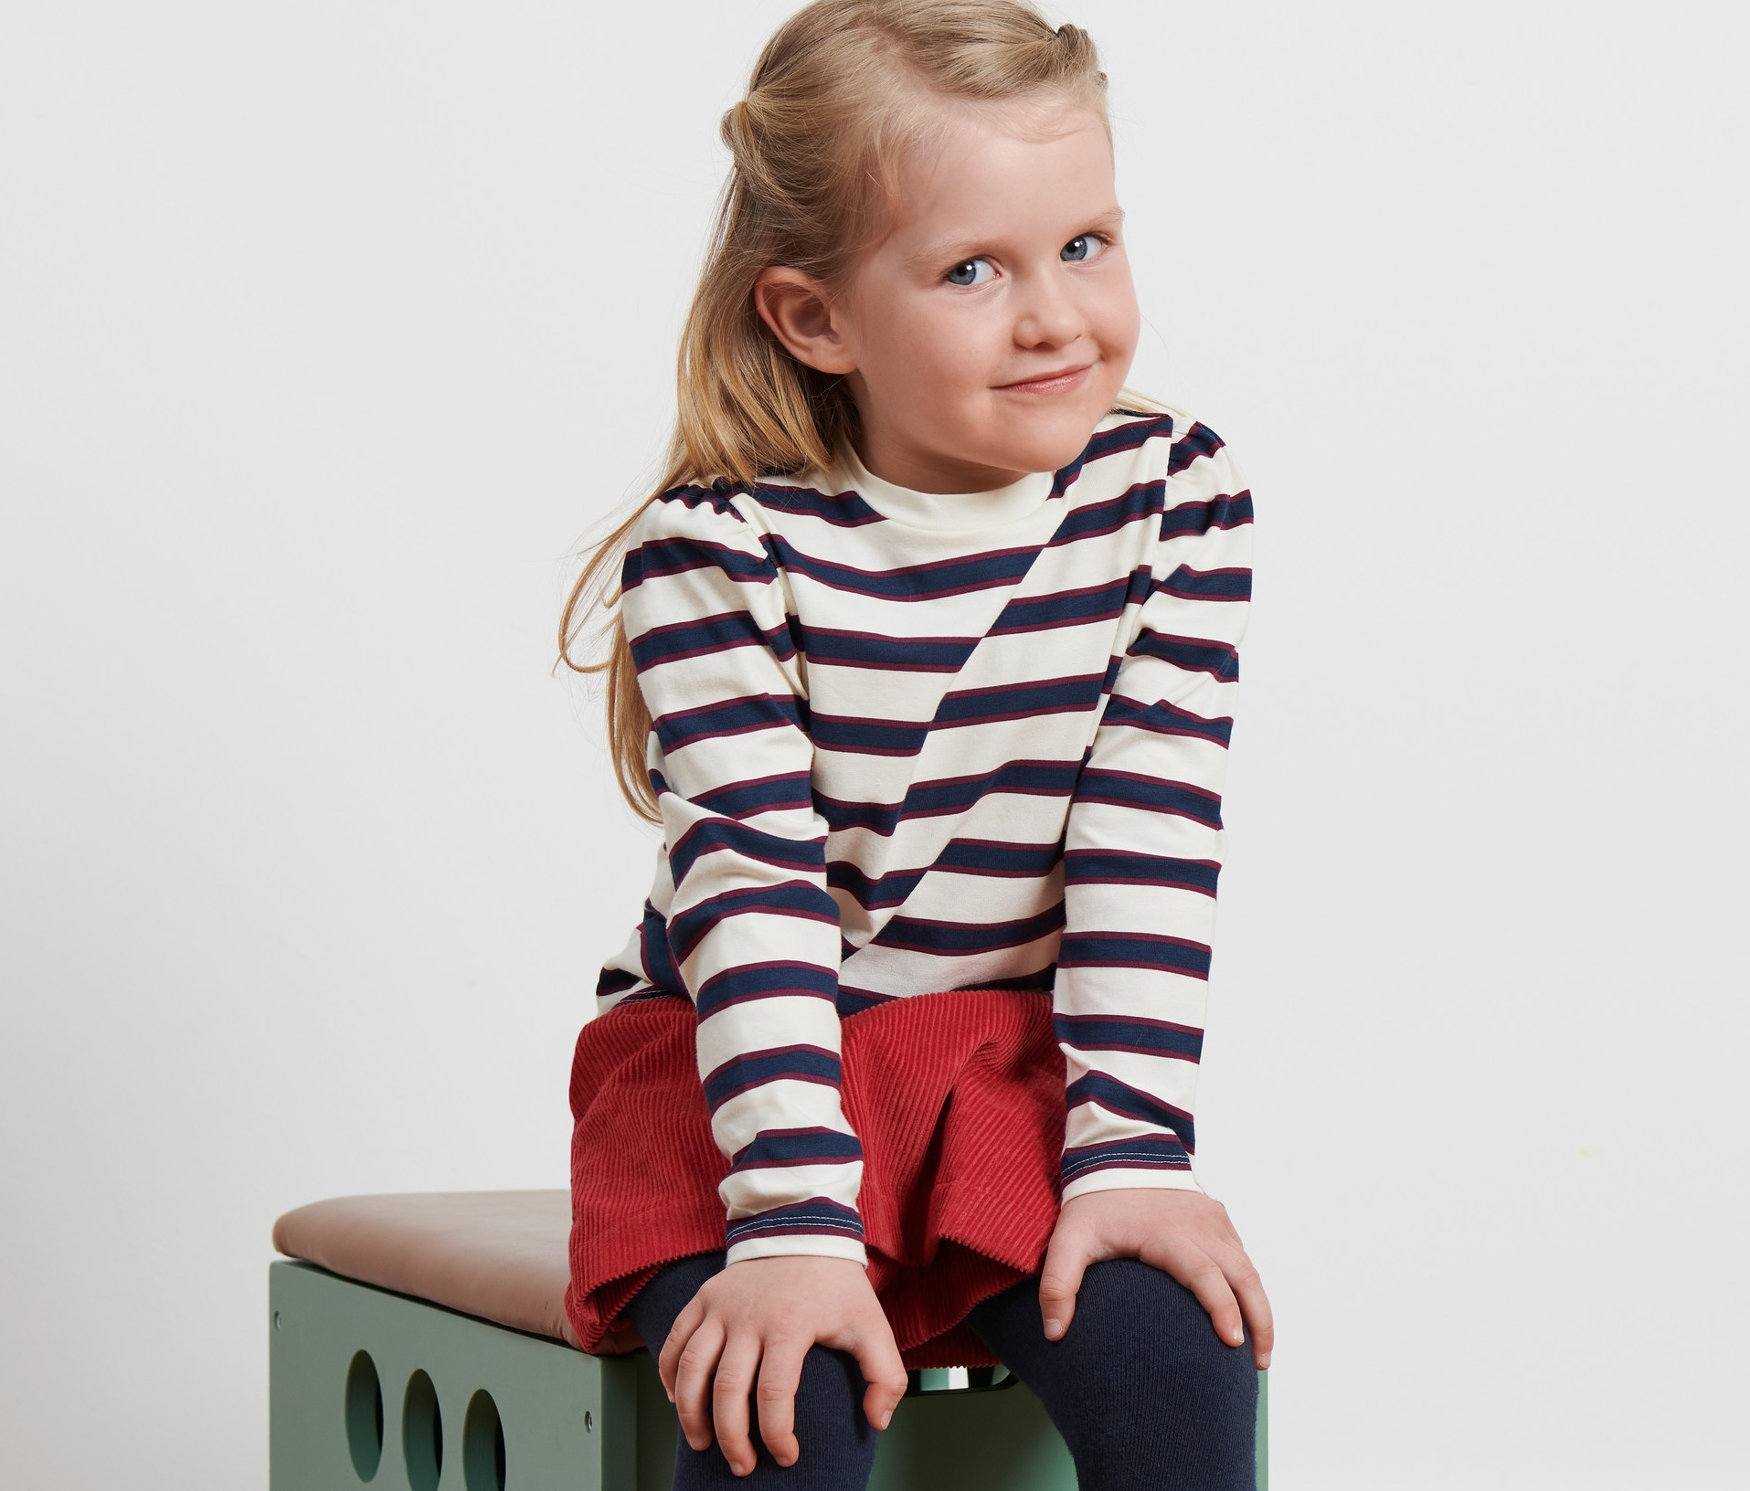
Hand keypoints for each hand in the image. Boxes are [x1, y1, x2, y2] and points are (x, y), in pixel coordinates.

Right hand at [657, 1254, 908, 1476]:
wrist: (804, 1227)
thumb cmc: (837, 1285)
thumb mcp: (872, 1324)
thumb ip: (885, 1375)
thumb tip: (876, 1422)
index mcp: (789, 1325)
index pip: (773, 1394)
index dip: (777, 1435)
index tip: (786, 1457)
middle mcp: (748, 1317)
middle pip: (726, 1390)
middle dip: (730, 1438)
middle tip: (742, 1466)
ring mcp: (720, 1306)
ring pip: (690, 1369)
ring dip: (690, 1414)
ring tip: (702, 1444)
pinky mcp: (703, 1298)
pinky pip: (673, 1342)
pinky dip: (668, 1376)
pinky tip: (678, 1402)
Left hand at [1038, 1188, 1273, 1368]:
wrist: (1118, 1152)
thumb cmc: (1095, 1202)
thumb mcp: (1068, 1239)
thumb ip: (1058, 1285)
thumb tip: (1053, 1335)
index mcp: (1168, 1234)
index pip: (1204, 1274)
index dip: (1222, 1309)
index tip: (1233, 1343)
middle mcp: (1200, 1227)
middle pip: (1243, 1276)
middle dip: (1258, 1322)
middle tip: (1258, 1365)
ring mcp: (1214, 1222)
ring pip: (1249, 1269)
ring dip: (1260, 1310)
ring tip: (1259, 1354)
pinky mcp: (1219, 1219)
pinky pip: (1243, 1257)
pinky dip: (1251, 1289)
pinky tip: (1248, 1318)